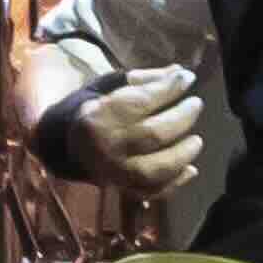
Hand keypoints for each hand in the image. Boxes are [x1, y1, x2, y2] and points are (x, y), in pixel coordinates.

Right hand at [59, 61, 205, 199]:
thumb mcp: (108, 87)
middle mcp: (104, 147)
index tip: (187, 78)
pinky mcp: (121, 189)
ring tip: (196, 140)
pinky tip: (190, 169)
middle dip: (181, 118)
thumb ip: (143, 79)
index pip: (141, 102)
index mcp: (96, 117)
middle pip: (153, 134)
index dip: (169, 89)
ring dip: (182, 154)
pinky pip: (153, 191)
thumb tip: (179, 72)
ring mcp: (113, 173)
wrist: (65, 145)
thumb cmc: (92, 110)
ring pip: (155, 168)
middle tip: (195, 105)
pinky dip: (176, 182)